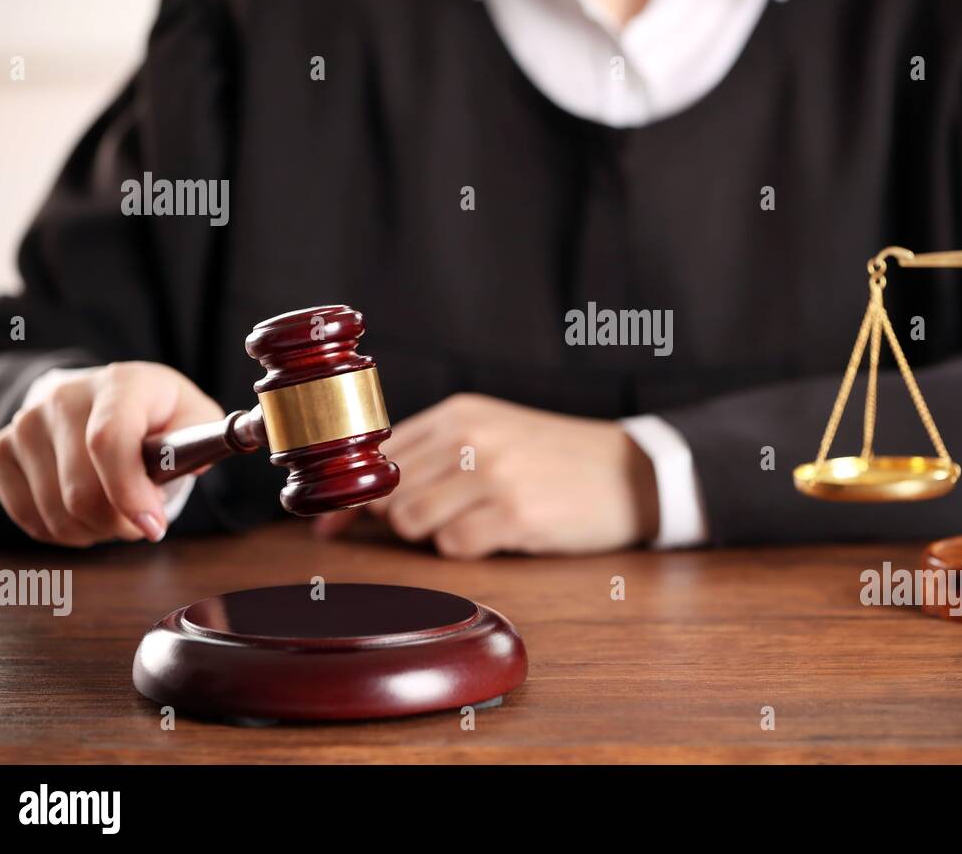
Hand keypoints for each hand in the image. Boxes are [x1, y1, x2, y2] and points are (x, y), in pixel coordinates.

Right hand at [0, 362, 222, 546]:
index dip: (129, 494)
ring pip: (55, 513)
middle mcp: (64, 398)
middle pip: (80, 490)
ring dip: (95, 531)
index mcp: (120, 384)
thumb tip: (192, 465)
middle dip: (120, 524)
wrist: (103, 399)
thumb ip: (202, 440)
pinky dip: (65, 532)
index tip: (153, 526)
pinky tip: (88, 516)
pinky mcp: (2, 450)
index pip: (108, 441)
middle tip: (144, 523)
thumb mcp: (193, 417)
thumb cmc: (156, 415)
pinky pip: (30, 519)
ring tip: (118, 515)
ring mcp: (26, 424)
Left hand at [315, 393, 658, 557]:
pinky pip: (455, 547)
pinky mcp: (517, 514)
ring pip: (412, 522)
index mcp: (460, 412)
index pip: (376, 454)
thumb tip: (353, 506)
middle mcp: (471, 437)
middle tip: (436, 522)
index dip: (347, 496)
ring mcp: (494, 474)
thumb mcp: (494, 433)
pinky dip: (467, 549)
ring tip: (473, 523)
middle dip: (396, 521)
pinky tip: (498, 533)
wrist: (631, 471)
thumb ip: (430, 457)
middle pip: (387, 494)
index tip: (330, 524)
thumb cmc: (554, 458)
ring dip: (433, 535)